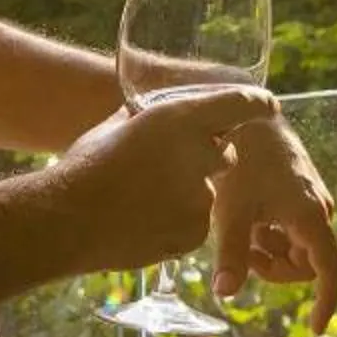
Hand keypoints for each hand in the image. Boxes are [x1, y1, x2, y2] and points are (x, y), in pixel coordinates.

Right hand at [51, 86, 275, 273]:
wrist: (67, 221)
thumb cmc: (84, 168)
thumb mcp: (114, 128)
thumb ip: (143, 119)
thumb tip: (148, 113)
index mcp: (180, 120)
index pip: (235, 104)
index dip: (255, 103)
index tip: (269, 105)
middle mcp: (198, 155)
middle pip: (225, 156)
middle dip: (209, 161)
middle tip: (173, 168)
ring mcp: (199, 197)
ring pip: (206, 195)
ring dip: (186, 196)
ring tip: (141, 202)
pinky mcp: (194, 233)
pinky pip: (194, 225)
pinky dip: (177, 224)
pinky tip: (143, 222)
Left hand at [207, 116, 336, 329]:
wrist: (247, 116)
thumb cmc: (240, 160)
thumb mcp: (230, 211)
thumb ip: (229, 255)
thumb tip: (225, 295)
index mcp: (310, 217)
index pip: (330, 270)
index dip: (326, 302)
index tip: (314, 327)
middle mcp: (318, 210)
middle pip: (306, 264)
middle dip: (275, 269)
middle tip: (241, 254)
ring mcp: (312, 200)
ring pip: (296, 247)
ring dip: (269, 250)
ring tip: (239, 230)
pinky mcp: (301, 191)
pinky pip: (291, 229)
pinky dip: (269, 234)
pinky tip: (246, 217)